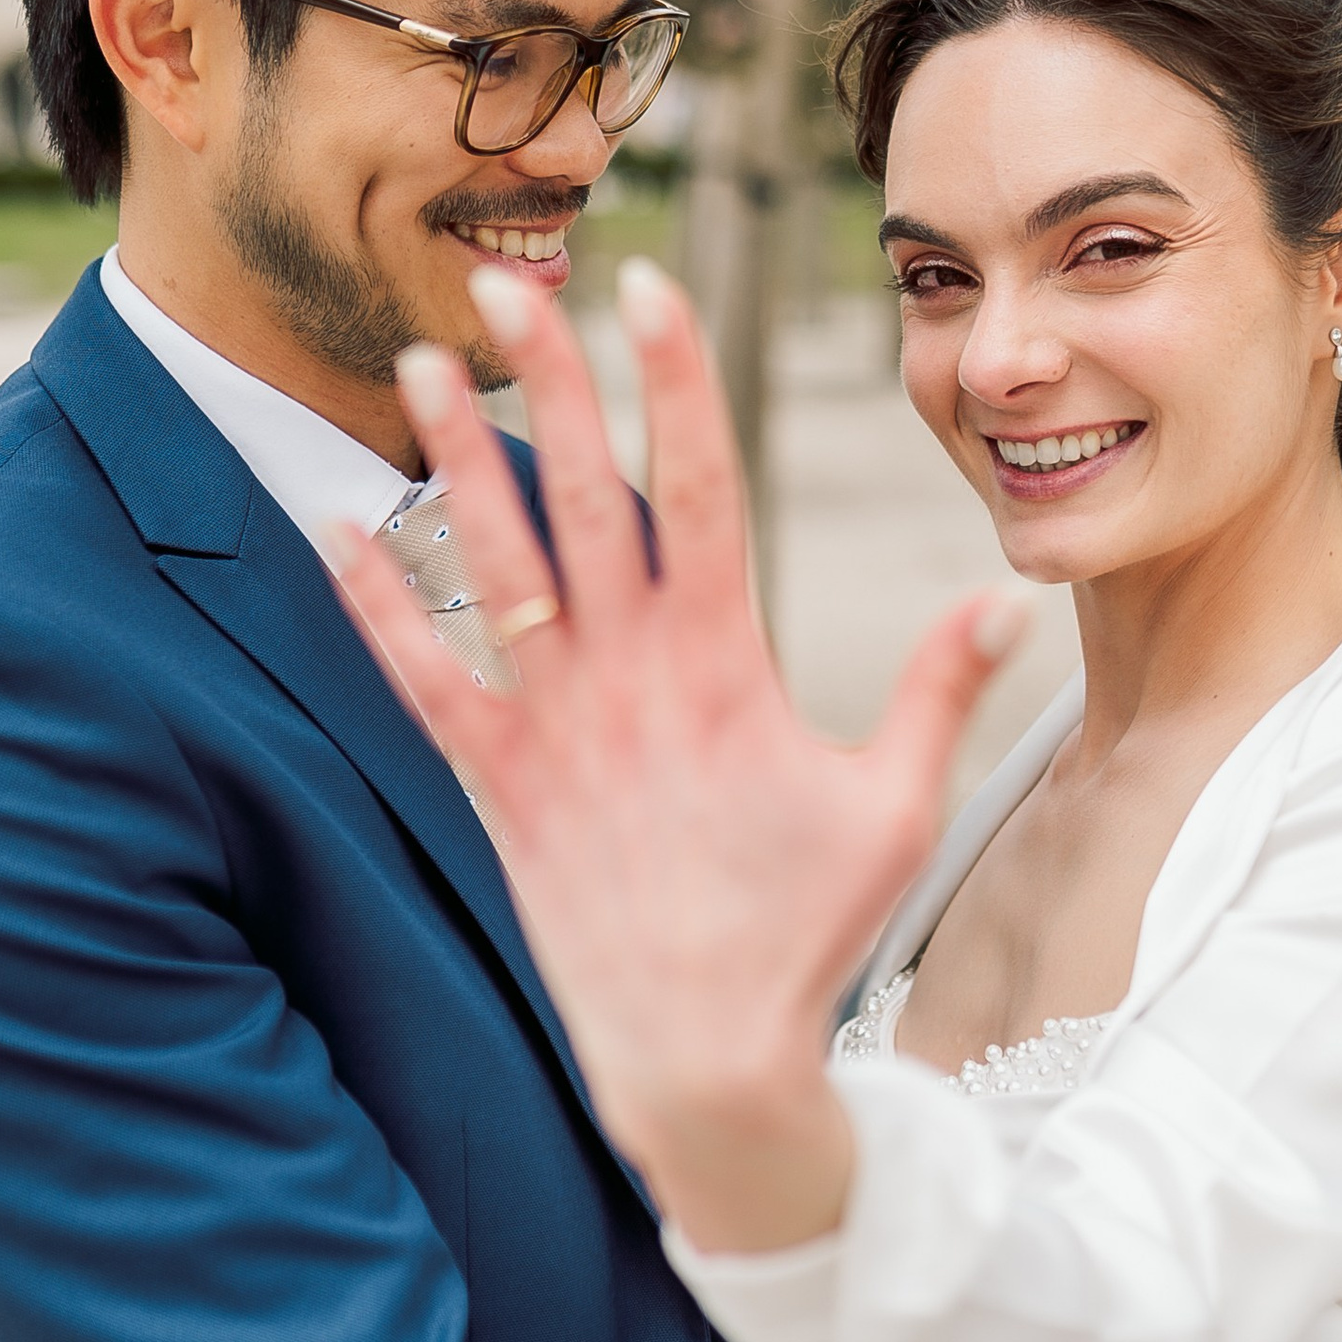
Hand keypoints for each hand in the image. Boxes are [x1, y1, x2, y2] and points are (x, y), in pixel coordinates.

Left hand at [331, 259, 1026, 1249]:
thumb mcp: (896, 809)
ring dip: (453, 461)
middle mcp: (627, 678)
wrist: (704, 1061)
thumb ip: (941, 690)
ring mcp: (555, 729)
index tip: (650, 285)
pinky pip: (423, 682)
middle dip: (544, 379)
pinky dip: (377, 608)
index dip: (673, 377)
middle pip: (581, 494)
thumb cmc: (807, 936)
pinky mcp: (503, 787)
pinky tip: (338, 534)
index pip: (698, 484)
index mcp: (724, 665)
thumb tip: (1003, 595)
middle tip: (506, 279)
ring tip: (412, 365)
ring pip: (492, 566)